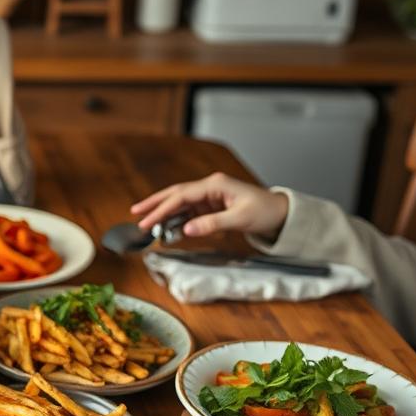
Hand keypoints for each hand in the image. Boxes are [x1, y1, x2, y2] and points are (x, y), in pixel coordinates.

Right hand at [129, 173, 290, 239]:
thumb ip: (212, 224)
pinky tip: (166, 227)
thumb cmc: (265, 211)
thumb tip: (186, 229)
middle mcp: (209, 188)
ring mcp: (210, 197)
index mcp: (215, 185)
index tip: (147, 221)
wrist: (281, 214)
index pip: (181, 196)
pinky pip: (189, 212)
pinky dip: (176, 220)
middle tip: (135, 214)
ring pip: (180, 204)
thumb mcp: (239, 219)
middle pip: (176, 194)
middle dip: (155, 204)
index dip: (162, 209)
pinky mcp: (212, 207)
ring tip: (145, 223)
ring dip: (164, 213)